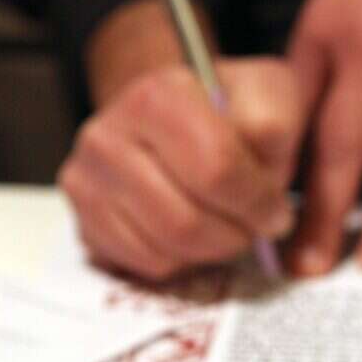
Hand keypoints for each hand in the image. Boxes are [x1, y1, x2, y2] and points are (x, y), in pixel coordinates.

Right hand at [59, 1, 303, 280]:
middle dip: (236, 234)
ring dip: (213, 250)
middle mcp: (107, 134)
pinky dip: (183, 262)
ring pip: (165, 248)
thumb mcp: (267, 96)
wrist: (176, 120)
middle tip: (255, 228)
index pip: (215, 169)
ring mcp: (87, 180)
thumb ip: (274, 124)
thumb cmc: (230, 113)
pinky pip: (145, 265)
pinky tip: (197, 236)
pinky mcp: (84, 221)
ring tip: (229, 228)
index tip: (277, 212)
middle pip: (187, 220)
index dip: (258, 203)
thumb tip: (261, 171)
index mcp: (157, 95)